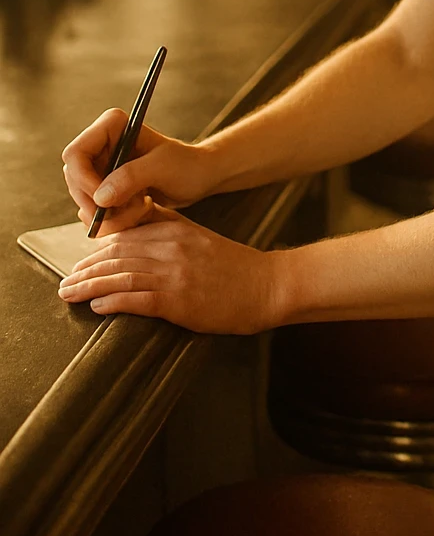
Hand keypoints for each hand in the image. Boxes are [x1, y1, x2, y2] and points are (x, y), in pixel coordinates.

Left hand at [56, 206, 281, 332]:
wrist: (266, 285)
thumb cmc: (233, 266)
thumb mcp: (198, 236)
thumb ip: (168, 228)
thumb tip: (133, 230)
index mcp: (174, 231)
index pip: (124, 238)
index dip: (96, 252)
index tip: (79, 264)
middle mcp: (171, 249)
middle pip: (116, 256)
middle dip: (85, 270)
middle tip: (65, 282)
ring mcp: (174, 274)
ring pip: (120, 276)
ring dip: (89, 286)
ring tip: (70, 295)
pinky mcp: (179, 299)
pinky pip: (136, 299)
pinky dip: (112, 302)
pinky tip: (97, 306)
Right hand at [62, 107, 218, 236]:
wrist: (200, 177)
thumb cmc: (187, 165)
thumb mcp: (162, 168)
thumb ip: (130, 178)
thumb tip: (99, 197)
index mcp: (111, 127)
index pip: (75, 155)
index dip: (84, 181)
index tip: (106, 201)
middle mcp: (101, 145)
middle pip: (74, 181)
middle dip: (98, 204)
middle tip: (131, 210)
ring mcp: (101, 167)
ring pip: (83, 200)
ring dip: (110, 215)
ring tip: (142, 208)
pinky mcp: (106, 187)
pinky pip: (94, 211)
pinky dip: (114, 219)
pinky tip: (139, 211)